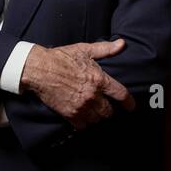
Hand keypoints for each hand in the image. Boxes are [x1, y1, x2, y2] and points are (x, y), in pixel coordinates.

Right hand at [19, 38, 135, 129]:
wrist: (39, 69)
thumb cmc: (62, 58)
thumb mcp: (85, 50)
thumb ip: (105, 49)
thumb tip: (122, 44)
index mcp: (99, 80)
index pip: (121, 95)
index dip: (129, 103)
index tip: (131, 107)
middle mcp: (92, 95)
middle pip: (109, 112)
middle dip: (108, 110)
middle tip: (104, 106)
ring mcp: (81, 106)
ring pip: (97, 120)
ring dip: (96, 116)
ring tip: (93, 111)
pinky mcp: (69, 114)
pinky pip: (83, 126)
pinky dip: (83, 123)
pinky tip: (81, 117)